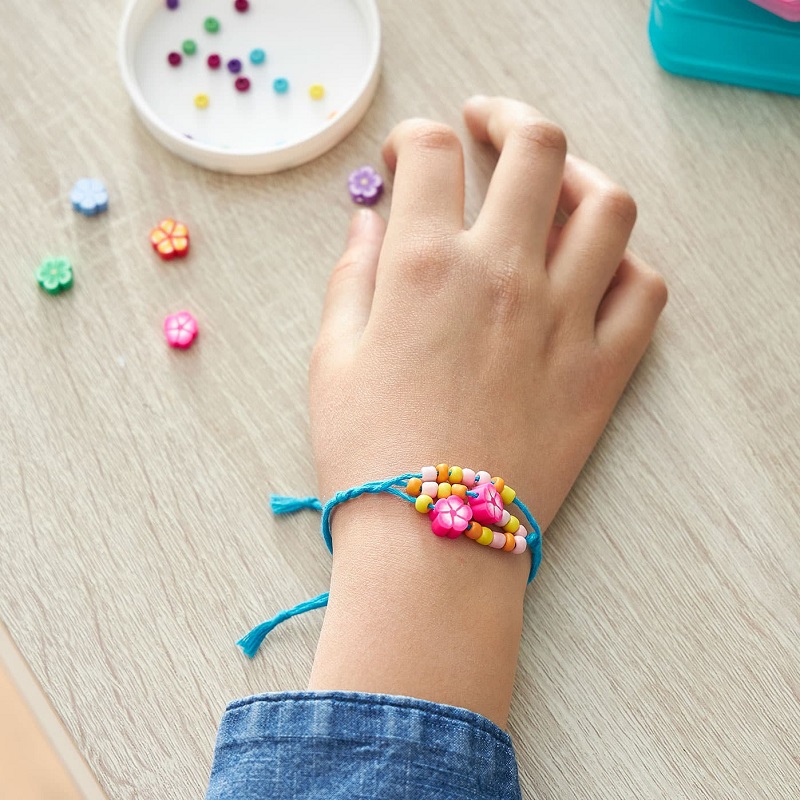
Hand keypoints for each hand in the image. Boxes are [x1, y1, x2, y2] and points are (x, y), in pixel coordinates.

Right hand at [309, 96, 666, 530]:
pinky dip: (627, 268)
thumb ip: (352, 276)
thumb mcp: (332, 357)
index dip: (414, 139)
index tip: (406, 158)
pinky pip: (645, 294)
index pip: (431, 154)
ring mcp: (563, 321)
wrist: (431, 542)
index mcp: (425, 267)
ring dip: (582, 180)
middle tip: (489, 128)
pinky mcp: (603, 371)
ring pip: (608, 207)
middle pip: (535, 147)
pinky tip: (595, 275)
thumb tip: (369, 220)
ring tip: (556, 191)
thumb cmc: (366, 452)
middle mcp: (502, 276)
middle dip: (508, 119)